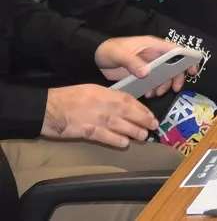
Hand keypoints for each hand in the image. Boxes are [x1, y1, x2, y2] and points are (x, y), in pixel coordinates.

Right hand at [43, 84, 158, 148]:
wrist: (45, 107)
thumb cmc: (66, 99)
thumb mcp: (89, 91)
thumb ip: (106, 98)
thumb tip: (123, 107)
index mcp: (102, 92)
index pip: (127, 99)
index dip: (140, 108)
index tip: (151, 115)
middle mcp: (100, 102)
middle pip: (126, 111)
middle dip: (142, 119)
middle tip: (153, 126)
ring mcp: (91, 116)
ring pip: (117, 123)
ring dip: (132, 130)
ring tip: (143, 136)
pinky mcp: (82, 129)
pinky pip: (102, 135)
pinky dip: (114, 139)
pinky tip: (124, 143)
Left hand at [94, 36, 187, 97]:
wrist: (95, 58)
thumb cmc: (109, 50)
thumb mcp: (120, 54)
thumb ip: (133, 63)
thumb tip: (147, 73)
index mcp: (153, 45)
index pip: (176, 50)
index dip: (187, 58)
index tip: (192, 70)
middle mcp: (155, 55)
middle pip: (174, 65)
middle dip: (176, 77)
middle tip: (174, 89)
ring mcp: (150, 66)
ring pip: (166, 75)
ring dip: (165, 85)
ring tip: (156, 93)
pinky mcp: (143, 75)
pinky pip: (155, 82)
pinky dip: (155, 89)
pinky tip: (149, 94)